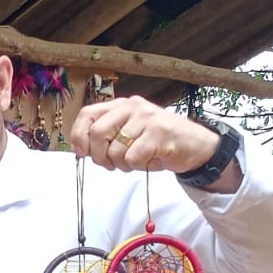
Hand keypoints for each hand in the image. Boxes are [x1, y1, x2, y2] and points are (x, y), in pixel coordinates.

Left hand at [70, 96, 232, 180]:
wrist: (193, 146)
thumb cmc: (156, 143)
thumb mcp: (127, 134)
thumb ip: (105, 136)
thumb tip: (79, 148)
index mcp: (121, 105)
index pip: (87, 114)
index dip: (79, 136)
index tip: (82, 152)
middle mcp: (132, 107)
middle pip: (97, 133)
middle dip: (99, 156)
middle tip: (111, 164)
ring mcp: (147, 118)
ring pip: (116, 149)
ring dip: (121, 164)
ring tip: (135, 160)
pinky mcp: (159, 133)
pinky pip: (133, 158)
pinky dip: (137, 166)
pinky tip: (148, 160)